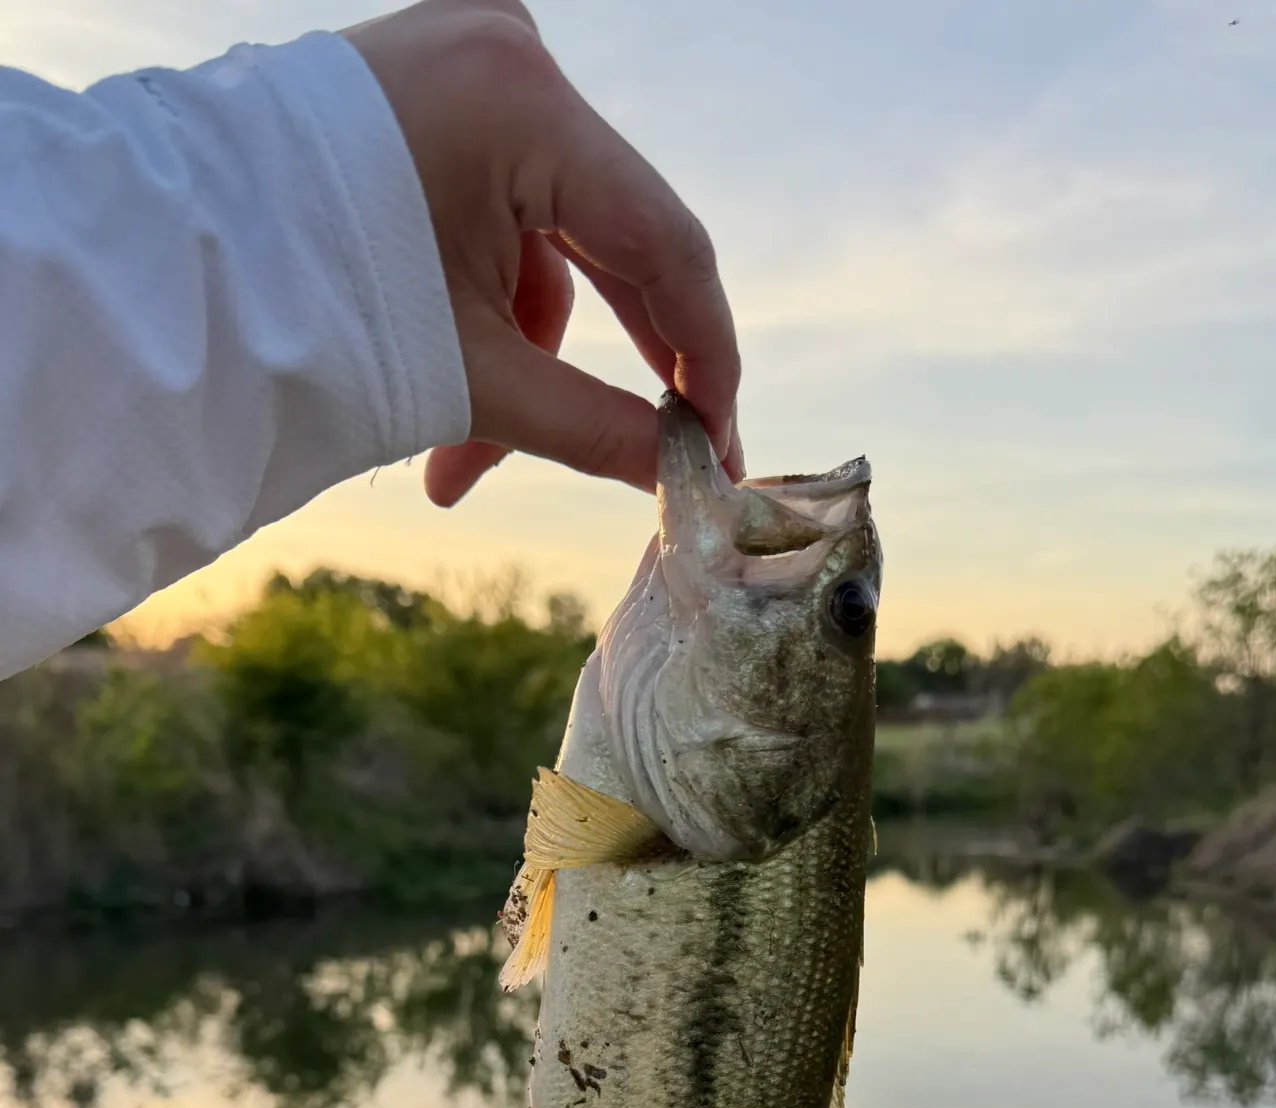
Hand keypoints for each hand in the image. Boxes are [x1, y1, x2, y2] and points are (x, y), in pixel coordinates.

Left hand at [344, 0, 742, 504]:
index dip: (706, 358)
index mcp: (524, 105)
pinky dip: (480, 313)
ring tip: (457, 466)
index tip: (720, 441)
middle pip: (611, 244)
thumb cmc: (307, 310)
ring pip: (546, 246)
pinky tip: (441, 395)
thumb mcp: (472, 376)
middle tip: (653, 461)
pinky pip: (496, 220)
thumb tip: (679, 478)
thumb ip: (598, 427)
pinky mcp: (428, 102)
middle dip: (611, 373)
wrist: (154, 273)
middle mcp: (506, 61)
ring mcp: (463, 69)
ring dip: (520, 363)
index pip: (668, 245)